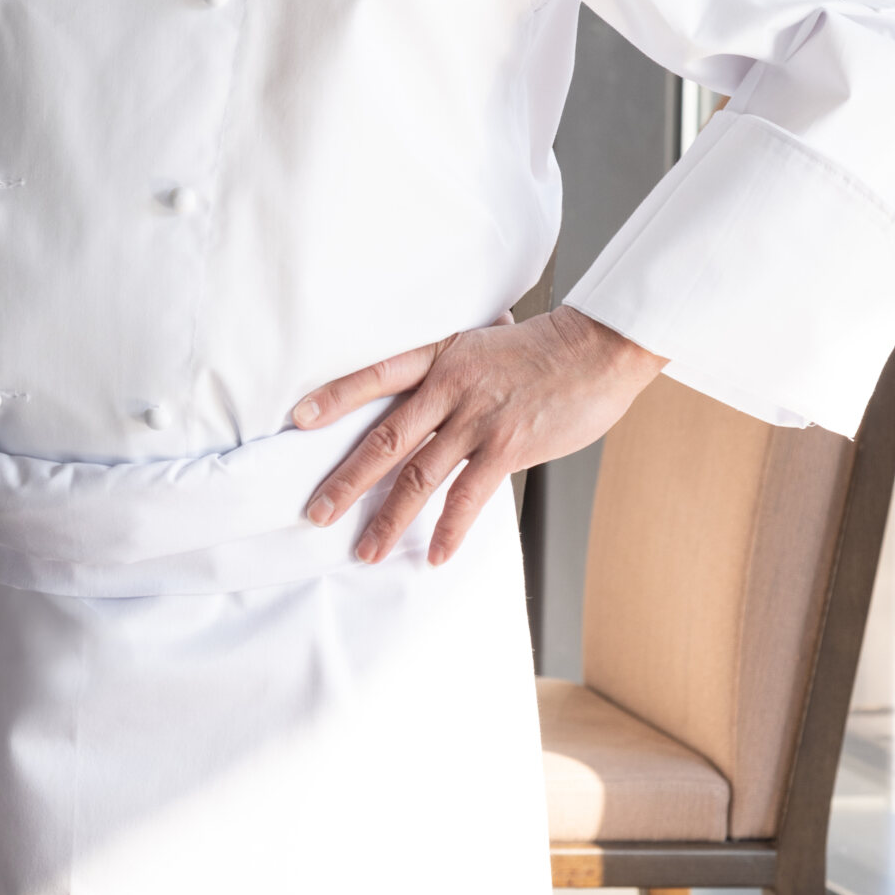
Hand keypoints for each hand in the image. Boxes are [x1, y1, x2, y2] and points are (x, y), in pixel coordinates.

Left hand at [293, 304, 662, 567]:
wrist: (596, 350)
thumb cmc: (545, 347)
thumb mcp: (487, 340)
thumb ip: (457, 359)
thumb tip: (440, 365)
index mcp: (440, 357)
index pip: (376, 375)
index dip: (335, 397)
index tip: (298, 419)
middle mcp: (450, 388)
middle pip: (384, 438)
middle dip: (346, 480)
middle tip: (316, 512)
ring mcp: (477, 420)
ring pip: (419, 476)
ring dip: (388, 519)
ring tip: (364, 550)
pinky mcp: (506, 448)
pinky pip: (468, 496)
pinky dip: (449, 530)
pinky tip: (433, 554)